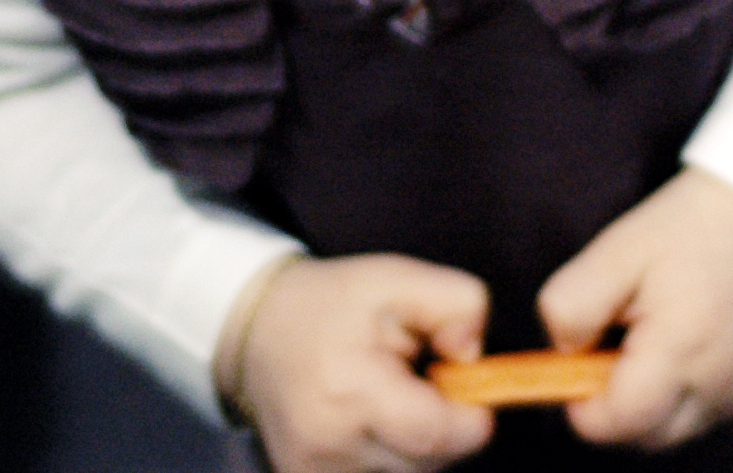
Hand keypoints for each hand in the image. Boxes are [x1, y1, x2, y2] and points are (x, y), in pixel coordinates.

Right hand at [219, 253, 493, 472]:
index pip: (436, 436)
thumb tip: (475, 357)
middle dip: (442, 426)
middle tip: (419, 382)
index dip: (469, 419)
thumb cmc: (332, 303)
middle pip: (428, 462)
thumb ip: (455, 304)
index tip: (469, 392)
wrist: (258, 331)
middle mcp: (328, 445)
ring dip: (415, 443)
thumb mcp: (396, 279)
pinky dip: (388, 455)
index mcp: (349, 388)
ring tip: (388, 398)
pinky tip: (370, 422)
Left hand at [538, 166, 732, 448]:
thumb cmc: (679, 228)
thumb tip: (564, 353)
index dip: (585, 408)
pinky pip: (714, 405)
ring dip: (655, 398)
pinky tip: (687, 334)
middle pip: (651, 435)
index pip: (622, 421)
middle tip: (608, 347)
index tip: (570, 375)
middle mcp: (721, 383)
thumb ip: (572, 308)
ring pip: (683, 424)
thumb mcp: (611, 254)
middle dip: (617, 406)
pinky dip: (690, 385)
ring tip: (651, 333)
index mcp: (680, 350)